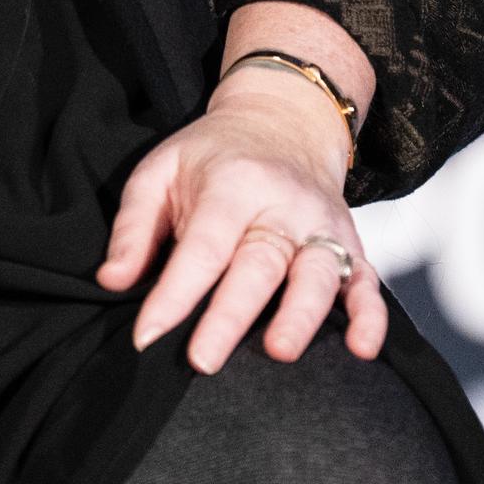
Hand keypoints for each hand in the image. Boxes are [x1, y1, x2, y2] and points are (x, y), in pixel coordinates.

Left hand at [95, 69, 385, 371]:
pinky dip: (371, 318)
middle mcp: (282, 206)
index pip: (202, 245)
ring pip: (318, 275)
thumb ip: (134, 227)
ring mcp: (321, 228)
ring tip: (278, 350)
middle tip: (203, 360)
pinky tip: (362, 349)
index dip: (174, 293)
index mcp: (231, 185)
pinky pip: (368, 285)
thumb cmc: (213, 156)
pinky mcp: (352, 247)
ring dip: (301, 315)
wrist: (281, 123)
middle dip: (231, 315)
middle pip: (259, 264)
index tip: (146, 335)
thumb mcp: (161, 170)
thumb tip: (112, 281)